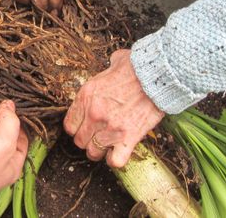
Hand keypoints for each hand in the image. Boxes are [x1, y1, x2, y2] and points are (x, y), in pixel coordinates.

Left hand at [64, 50, 164, 167]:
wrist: (157, 75)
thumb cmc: (136, 67)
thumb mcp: (111, 64)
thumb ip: (104, 72)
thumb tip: (110, 68)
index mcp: (85, 97)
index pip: (69, 125)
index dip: (77, 127)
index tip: (85, 126)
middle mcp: (94, 114)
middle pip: (79, 141)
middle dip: (88, 139)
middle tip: (98, 135)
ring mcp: (110, 128)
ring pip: (93, 152)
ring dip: (100, 150)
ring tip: (108, 144)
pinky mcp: (128, 138)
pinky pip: (115, 161)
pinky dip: (115, 159)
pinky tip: (119, 151)